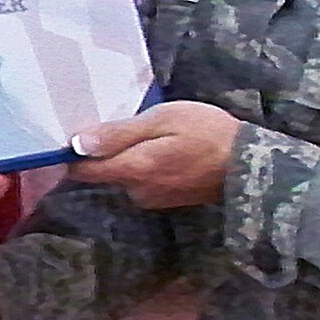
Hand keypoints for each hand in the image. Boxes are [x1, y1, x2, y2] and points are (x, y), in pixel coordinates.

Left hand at [65, 101, 242, 208]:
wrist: (247, 164)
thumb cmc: (205, 132)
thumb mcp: (161, 120)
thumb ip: (118, 134)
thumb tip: (77, 144)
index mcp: (132, 171)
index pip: (84, 170)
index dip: (73, 153)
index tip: (72, 130)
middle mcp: (137, 192)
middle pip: (104, 172)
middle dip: (105, 151)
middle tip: (120, 121)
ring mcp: (153, 199)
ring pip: (125, 175)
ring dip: (128, 157)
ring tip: (145, 131)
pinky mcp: (167, 200)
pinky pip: (143, 181)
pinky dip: (145, 165)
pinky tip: (161, 148)